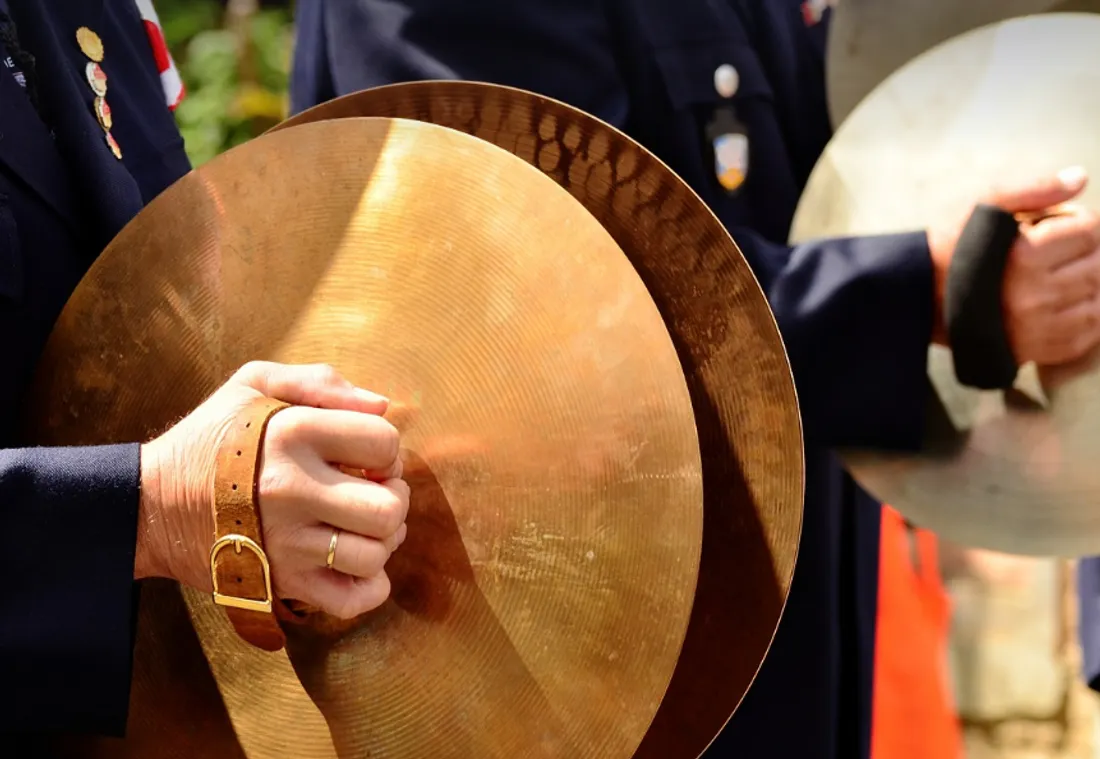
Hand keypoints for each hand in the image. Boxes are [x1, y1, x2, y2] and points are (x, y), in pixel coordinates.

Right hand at [135, 361, 409, 618]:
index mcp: (293, 433)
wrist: (148, 504)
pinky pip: (352, 600)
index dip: (387, 449)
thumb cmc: (210, 438)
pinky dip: (369, 588)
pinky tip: (354, 565)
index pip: (384, 442)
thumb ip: (320, 382)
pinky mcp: (280, 583)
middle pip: (389, 508)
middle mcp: (293, 489)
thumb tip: (383, 406)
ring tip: (360, 528)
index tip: (366, 457)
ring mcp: (286, 542)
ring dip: (381, 543)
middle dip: (394, 499)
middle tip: (372, 494)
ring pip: (374, 556)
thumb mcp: (254, 385)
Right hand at [928, 166, 1099, 363]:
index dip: (1083, 221)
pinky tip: (1069, 303)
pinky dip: (1087, 317)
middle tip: (1067, 248)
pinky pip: (1083, 335)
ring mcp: (1033, 327)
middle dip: (1089, 252)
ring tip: (1066, 274)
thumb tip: (1080, 178)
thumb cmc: (948, 246)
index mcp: (1023, 255)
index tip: (1067, 223)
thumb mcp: (981, 206)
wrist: (915, 297)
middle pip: (1096, 265)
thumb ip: (1033, 189)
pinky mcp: (1031, 351)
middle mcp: (1032, 295)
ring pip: (1095, 301)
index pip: (1088, 230)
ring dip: (1090, 284)